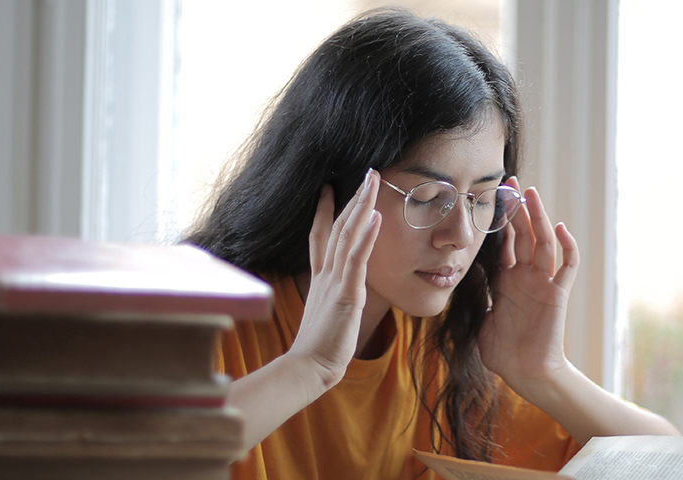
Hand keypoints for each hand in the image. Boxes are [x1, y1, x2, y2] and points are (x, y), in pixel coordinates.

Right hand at [289, 170, 381, 386]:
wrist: (308, 367)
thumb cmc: (319, 347)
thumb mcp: (326, 314)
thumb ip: (331, 298)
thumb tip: (338, 295)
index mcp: (321, 278)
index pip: (321, 236)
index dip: (324, 210)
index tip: (329, 188)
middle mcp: (326, 274)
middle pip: (338, 226)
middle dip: (352, 198)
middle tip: (366, 173)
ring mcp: (335, 281)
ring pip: (347, 235)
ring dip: (361, 206)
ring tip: (372, 182)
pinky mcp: (346, 294)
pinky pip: (357, 260)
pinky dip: (366, 237)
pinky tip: (375, 217)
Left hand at [478, 177, 580, 388]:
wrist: (524, 373)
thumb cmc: (502, 350)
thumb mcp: (479, 315)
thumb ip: (474, 292)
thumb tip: (455, 271)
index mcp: (507, 279)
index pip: (504, 241)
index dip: (499, 219)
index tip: (490, 195)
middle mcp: (526, 276)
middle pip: (524, 234)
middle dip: (518, 207)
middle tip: (511, 181)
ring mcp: (543, 283)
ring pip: (543, 242)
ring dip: (539, 217)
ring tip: (532, 194)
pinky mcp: (557, 295)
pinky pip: (567, 267)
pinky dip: (567, 247)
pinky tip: (560, 229)